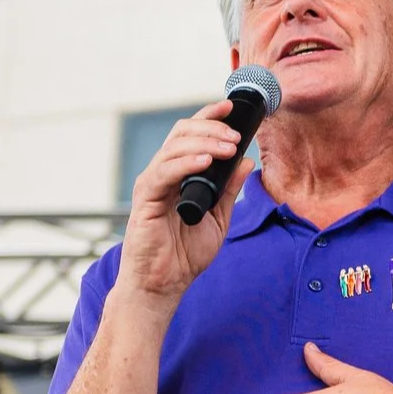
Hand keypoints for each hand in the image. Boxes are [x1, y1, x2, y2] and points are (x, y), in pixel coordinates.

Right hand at [116, 98, 255, 308]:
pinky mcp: (145, 200)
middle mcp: (162, 174)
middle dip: (212, 127)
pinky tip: (207, 162)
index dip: (210, 117)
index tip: (232, 108)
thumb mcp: (218, 218)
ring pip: (175, 148)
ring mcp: (152, 185)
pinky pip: (165, 172)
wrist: (163, 285)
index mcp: (178, 175)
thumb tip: (247, 162)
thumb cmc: (184, 255)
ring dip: (205, 143)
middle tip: (236, 135)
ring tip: (228, 147)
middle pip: (182, 133)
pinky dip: (186, 163)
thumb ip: (229, 190)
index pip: (191, 135)